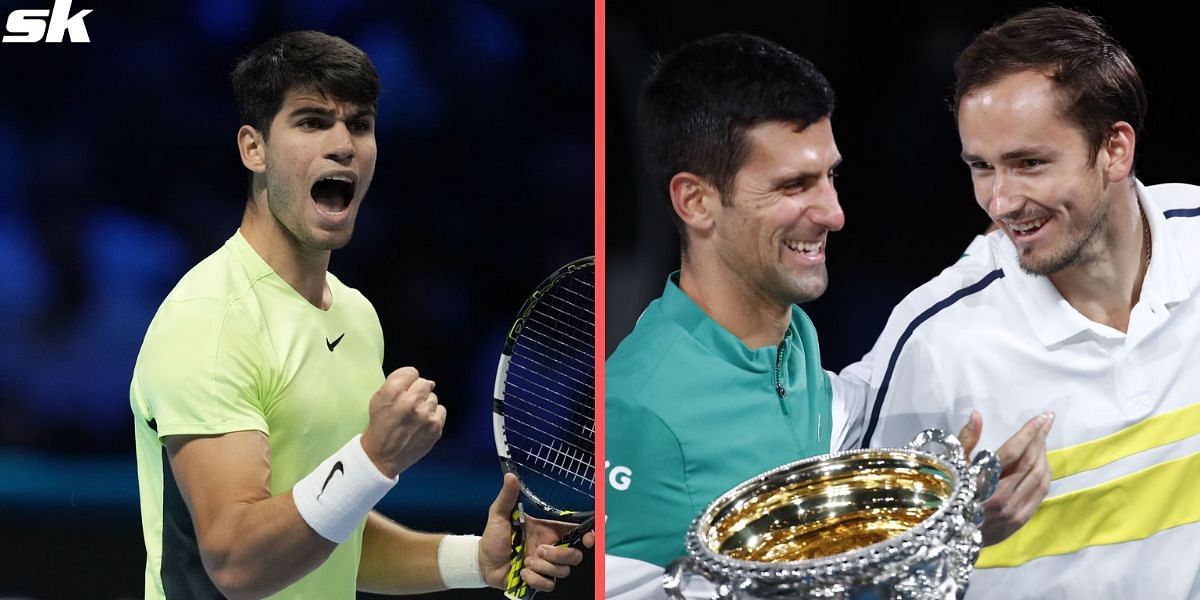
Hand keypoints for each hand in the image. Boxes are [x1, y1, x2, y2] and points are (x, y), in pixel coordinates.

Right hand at [360, 367, 445, 477]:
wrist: (382, 457)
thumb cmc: (380, 426)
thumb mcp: (378, 399)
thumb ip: (398, 383)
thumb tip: (429, 382)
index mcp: (392, 393)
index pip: (412, 372)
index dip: (408, 381)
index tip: (404, 391)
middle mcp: (409, 402)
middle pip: (424, 383)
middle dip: (417, 392)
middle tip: (409, 406)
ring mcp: (424, 415)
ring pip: (433, 397)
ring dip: (425, 405)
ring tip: (414, 417)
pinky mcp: (435, 427)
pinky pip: (441, 410)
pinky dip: (433, 416)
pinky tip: (422, 423)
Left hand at [479, 473, 594, 592]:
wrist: (482, 562)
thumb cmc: (493, 537)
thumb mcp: (499, 514)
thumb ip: (508, 497)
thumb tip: (510, 476)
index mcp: (547, 531)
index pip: (576, 532)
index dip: (588, 535)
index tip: (589, 538)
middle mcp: (550, 549)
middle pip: (575, 555)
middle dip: (559, 555)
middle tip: (539, 550)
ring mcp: (546, 567)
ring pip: (563, 571)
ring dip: (544, 567)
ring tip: (525, 561)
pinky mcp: (538, 581)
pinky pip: (549, 584)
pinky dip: (535, 580)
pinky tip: (522, 573)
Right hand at [957, 410, 1053, 545]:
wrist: (948, 536)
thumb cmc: (946, 495)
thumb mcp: (951, 466)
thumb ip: (966, 440)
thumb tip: (977, 415)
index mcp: (982, 481)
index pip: (1014, 451)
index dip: (1029, 432)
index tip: (1042, 417)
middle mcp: (1001, 496)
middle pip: (1030, 462)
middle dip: (1040, 439)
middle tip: (1045, 423)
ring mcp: (1013, 510)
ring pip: (1039, 477)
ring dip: (1044, 456)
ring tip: (1041, 441)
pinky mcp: (1020, 520)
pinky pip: (1040, 493)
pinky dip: (1044, 475)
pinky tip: (1041, 464)